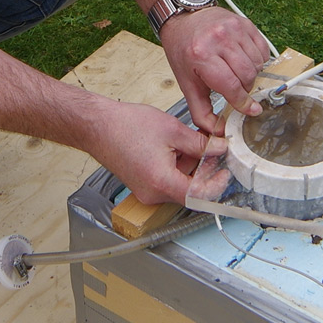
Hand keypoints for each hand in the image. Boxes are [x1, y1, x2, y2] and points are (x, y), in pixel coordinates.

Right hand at [87, 101, 229, 204]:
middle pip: (191, 191)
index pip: (199, 196)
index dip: (216, 185)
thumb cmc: (126, 126)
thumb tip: (220, 148)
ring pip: (181, 184)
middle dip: (205, 171)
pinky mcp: (144, 184)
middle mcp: (153, 193)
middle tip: (215, 150)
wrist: (96, 126)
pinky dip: (179, 166)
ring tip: (196, 142)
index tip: (225, 172)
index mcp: (162, 182)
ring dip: (192, 166)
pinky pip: (169, 180)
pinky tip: (180, 146)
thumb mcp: (173, 130)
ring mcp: (147, 191)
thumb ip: (201, 143)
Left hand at [160, 7, 270, 134]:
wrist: (182, 19)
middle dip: (246, 88)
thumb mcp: (186, 84)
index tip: (252, 110)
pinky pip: (262, 49)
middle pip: (248, 75)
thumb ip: (201, 112)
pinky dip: (257, 60)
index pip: (231, 86)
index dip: (243, 102)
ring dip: (252, 74)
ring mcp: (233, 28)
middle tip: (236, 88)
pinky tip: (243, 60)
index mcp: (201, 56)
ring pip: (258, 64)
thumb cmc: (183, 51)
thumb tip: (218, 132)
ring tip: (237, 72)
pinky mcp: (244, 23)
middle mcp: (219, 39)